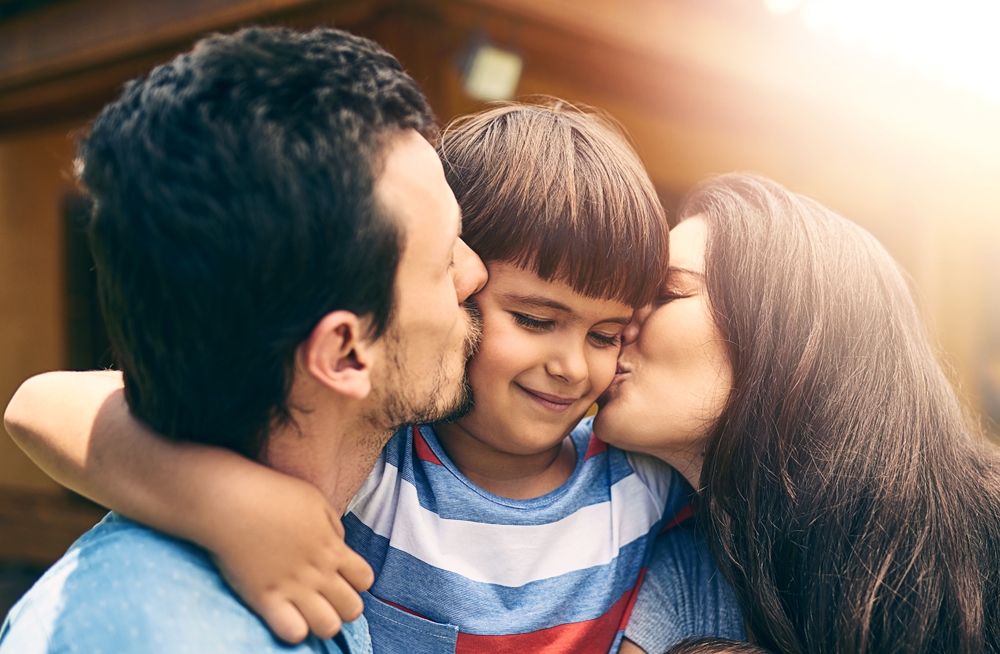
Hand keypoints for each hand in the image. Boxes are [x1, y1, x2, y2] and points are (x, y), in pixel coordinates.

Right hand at [200, 467, 373, 642]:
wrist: (231, 501)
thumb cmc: (273, 494)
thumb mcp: (316, 500)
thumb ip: (332, 526)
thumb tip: (338, 545)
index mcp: (332, 548)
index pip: (365, 579)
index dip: (357, 582)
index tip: (340, 576)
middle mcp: (319, 572)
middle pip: (353, 609)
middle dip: (344, 608)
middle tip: (326, 599)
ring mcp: (293, 587)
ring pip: (329, 628)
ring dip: (322, 623)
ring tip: (307, 611)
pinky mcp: (265, 599)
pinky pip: (293, 633)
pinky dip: (293, 630)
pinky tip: (285, 615)